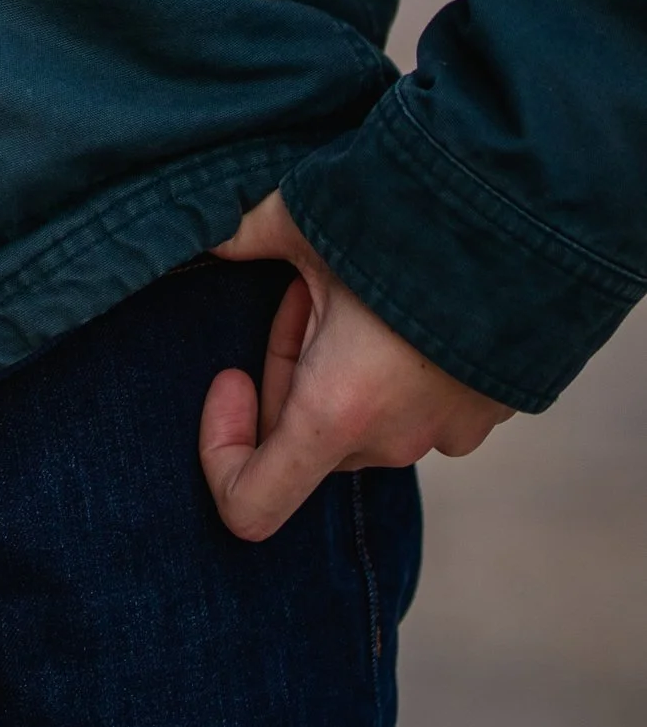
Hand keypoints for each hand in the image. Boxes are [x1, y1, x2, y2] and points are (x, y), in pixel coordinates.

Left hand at [199, 191, 511, 539]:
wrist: (524, 225)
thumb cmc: (402, 229)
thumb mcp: (302, 222)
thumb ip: (240, 235)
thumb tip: (201, 231)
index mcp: (334, 412)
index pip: (251, 504)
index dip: (221, 451)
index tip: (228, 376)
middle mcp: (389, 441)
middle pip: (305, 438)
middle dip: (286, 373)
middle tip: (300, 291)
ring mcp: (444, 434)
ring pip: (361, 420)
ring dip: (341, 367)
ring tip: (357, 289)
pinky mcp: (483, 416)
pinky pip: (416, 409)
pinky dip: (394, 371)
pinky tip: (406, 306)